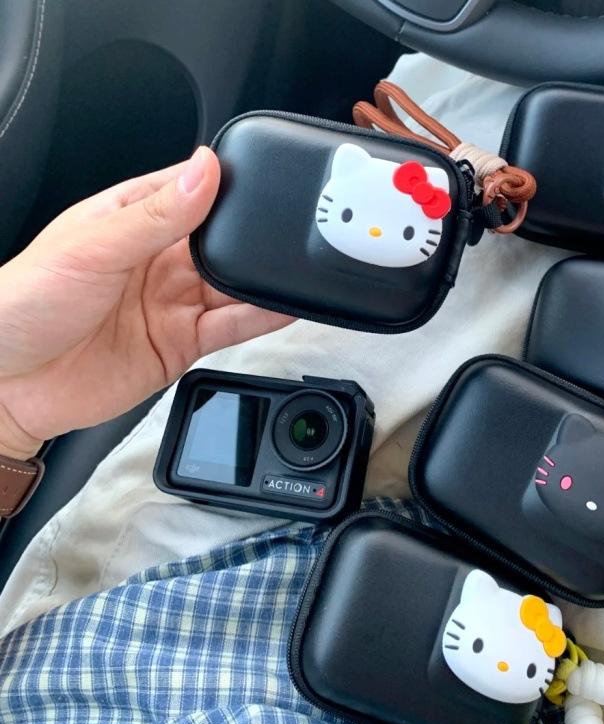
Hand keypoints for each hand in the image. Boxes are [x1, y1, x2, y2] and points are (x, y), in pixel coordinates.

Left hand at [0, 147, 293, 459]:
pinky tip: (281, 306)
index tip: (259, 183)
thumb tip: (204, 172)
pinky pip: (230, 327)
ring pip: (231, 286)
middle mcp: (156, 260)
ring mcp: (171, 303)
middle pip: (220, 242)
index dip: (224, 186)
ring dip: (259, 281)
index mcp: (130, 220)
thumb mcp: (92, 247)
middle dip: (249, 239)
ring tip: (289, 271)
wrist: (8, 385)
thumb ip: (155, 215)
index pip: (190, 191)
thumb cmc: (24, 305)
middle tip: (279, 235)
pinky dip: (260, 318)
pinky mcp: (182, 343)